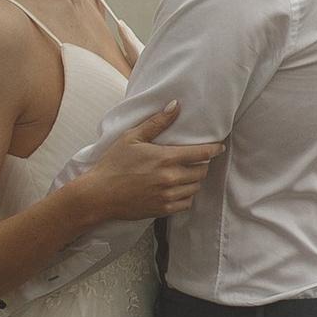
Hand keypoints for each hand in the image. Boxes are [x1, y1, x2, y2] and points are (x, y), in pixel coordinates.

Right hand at [76, 100, 221, 225]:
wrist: (98, 194)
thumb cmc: (113, 164)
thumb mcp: (132, 137)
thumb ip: (156, 122)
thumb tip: (175, 106)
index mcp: (165, 158)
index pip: (200, 153)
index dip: (213, 150)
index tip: (218, 147)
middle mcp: (170, 178)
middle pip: (201, 171)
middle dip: (201, 164)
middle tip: (194, 160)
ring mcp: (167, 196)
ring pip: (195, 188)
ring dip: (194, 180)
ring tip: (185, 174)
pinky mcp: (163, 210)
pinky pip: (186, 203)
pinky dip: (186, 196)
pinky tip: (177, 189)